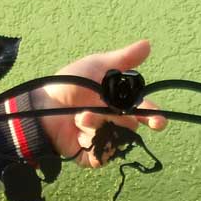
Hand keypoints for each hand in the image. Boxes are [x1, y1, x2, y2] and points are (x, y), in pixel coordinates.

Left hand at [31, 40, 166, 167]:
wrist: (42, 106)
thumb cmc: (67, 84)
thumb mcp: (96, 67)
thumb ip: (123, 59)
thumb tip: (148, 44)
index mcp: (119, 103)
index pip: (144, 112)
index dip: (154, 117)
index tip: (158, 122)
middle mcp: (114, 123)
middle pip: (130, 126)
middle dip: (116, 118)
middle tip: (100, 110)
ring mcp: (103, 140)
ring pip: (115, 140)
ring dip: (96, 127)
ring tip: (79, 118)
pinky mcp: (90, 156)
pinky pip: (101, 156)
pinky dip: (88, 144)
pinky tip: (76, 134)